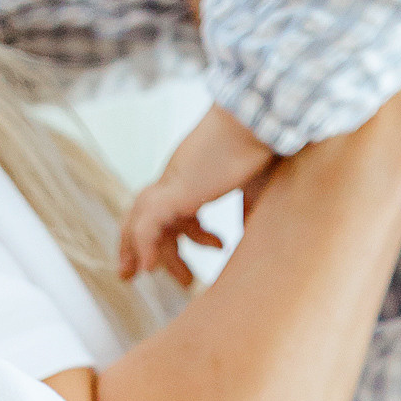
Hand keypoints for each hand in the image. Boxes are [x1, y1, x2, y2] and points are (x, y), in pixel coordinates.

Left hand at [120, 104, 276, 284]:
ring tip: (141, 276)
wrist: (257, 124)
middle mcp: (176, 179)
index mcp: (192, 178)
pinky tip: (147, 269)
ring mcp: (172, 183)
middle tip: (139, 274)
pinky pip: (148, 224)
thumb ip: (248, 215)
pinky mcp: (174, 190)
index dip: (177, 236)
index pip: (173, 210)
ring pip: (140, 219)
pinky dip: (143, 245)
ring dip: (138, 250)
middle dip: (142, 245)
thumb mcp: (256, 192)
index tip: (194, 254)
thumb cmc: (261, 151)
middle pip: (147, 216)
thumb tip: (247, 237)